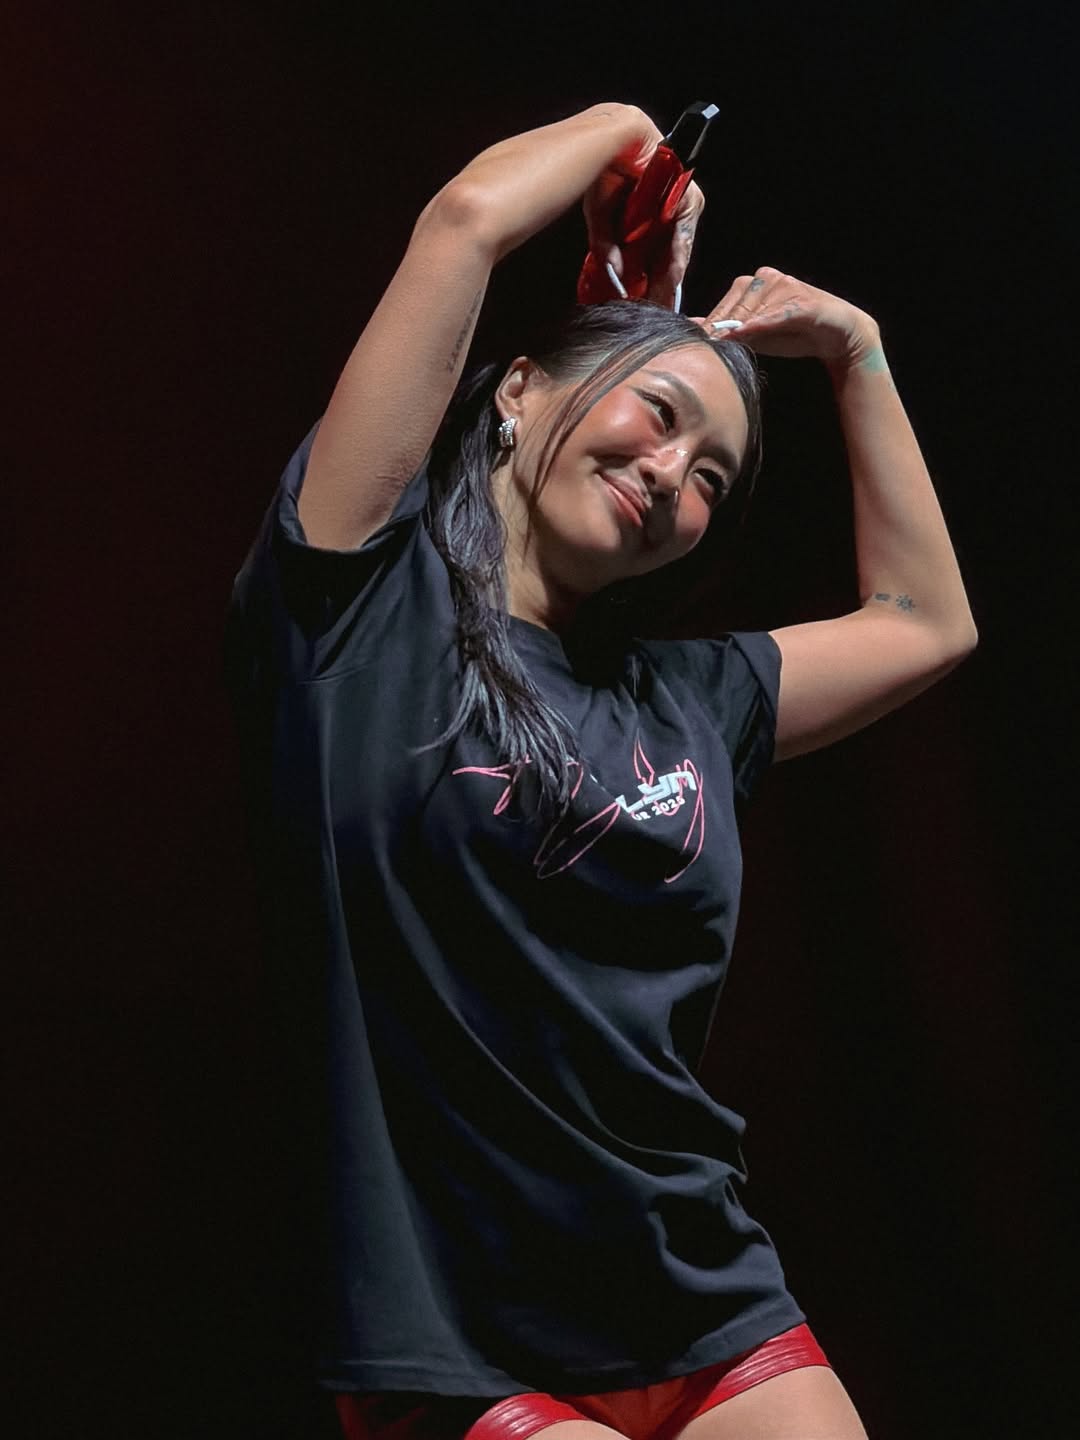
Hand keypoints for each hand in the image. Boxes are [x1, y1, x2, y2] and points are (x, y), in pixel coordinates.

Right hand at [582, 116, 704, 309]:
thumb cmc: (606, 174)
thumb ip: (608, 250)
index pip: (655, 256)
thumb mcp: (603, 220)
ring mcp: (680, 203)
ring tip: (662, 300)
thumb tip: (614, 276)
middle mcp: (669, 211)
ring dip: (670, 276)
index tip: (645, 303)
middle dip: (661, 285)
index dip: (651, 281)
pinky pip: (684, 232)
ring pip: (678, 248)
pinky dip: (676, 255)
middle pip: (669, 256)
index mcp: (652, 216)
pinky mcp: (687, 196)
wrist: (613, 140)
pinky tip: (670, 276)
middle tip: (656, 309)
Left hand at [696, 267, 878, 362]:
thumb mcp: (754, 336)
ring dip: (737, 327)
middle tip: (704, 346)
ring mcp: (784, 286)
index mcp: (752, 284)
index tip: (694, 343)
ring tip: (719, 343)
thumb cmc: (792, 334)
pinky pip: (775, 313)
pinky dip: (760, 324)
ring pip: (753, 309)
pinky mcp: (800, 300)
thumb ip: (726, 331)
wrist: (835, 336)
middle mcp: (766, 278)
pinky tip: (745, 332)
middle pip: (735, 307)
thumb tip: (691, 328)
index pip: (724, 307)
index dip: (710, 327)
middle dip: (720, 328)